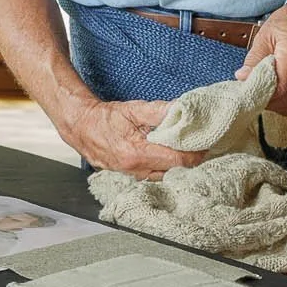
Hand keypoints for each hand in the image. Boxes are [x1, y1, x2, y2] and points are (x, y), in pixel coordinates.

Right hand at [55, 98, 202, 179]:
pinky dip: (164, 169)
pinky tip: (170, 158)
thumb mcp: (133, 109)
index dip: (194, 154)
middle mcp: (135, 170)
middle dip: (189, 160)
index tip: (205, 145)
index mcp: (137, 153)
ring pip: (164, 176)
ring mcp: (131, 176)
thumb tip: (181, 109)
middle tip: (200, 147)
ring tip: (187, 151)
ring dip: (177, 166)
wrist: (81, 127)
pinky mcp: (129, 176)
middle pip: (173, 172)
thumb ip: (158, 111)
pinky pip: (153, 177)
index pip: (176, 161)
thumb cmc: (105, 117)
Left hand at [236, 0, 286, 113]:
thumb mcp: (266, 35)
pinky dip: (286, 102)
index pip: (278, 88)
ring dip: (276, 103)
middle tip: (253, 89)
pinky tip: (278, 92)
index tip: (248, 89)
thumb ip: (255, 58)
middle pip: (284, 100)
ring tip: (264, 90)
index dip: (261, 93)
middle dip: (265, 99)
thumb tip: (243, 77)